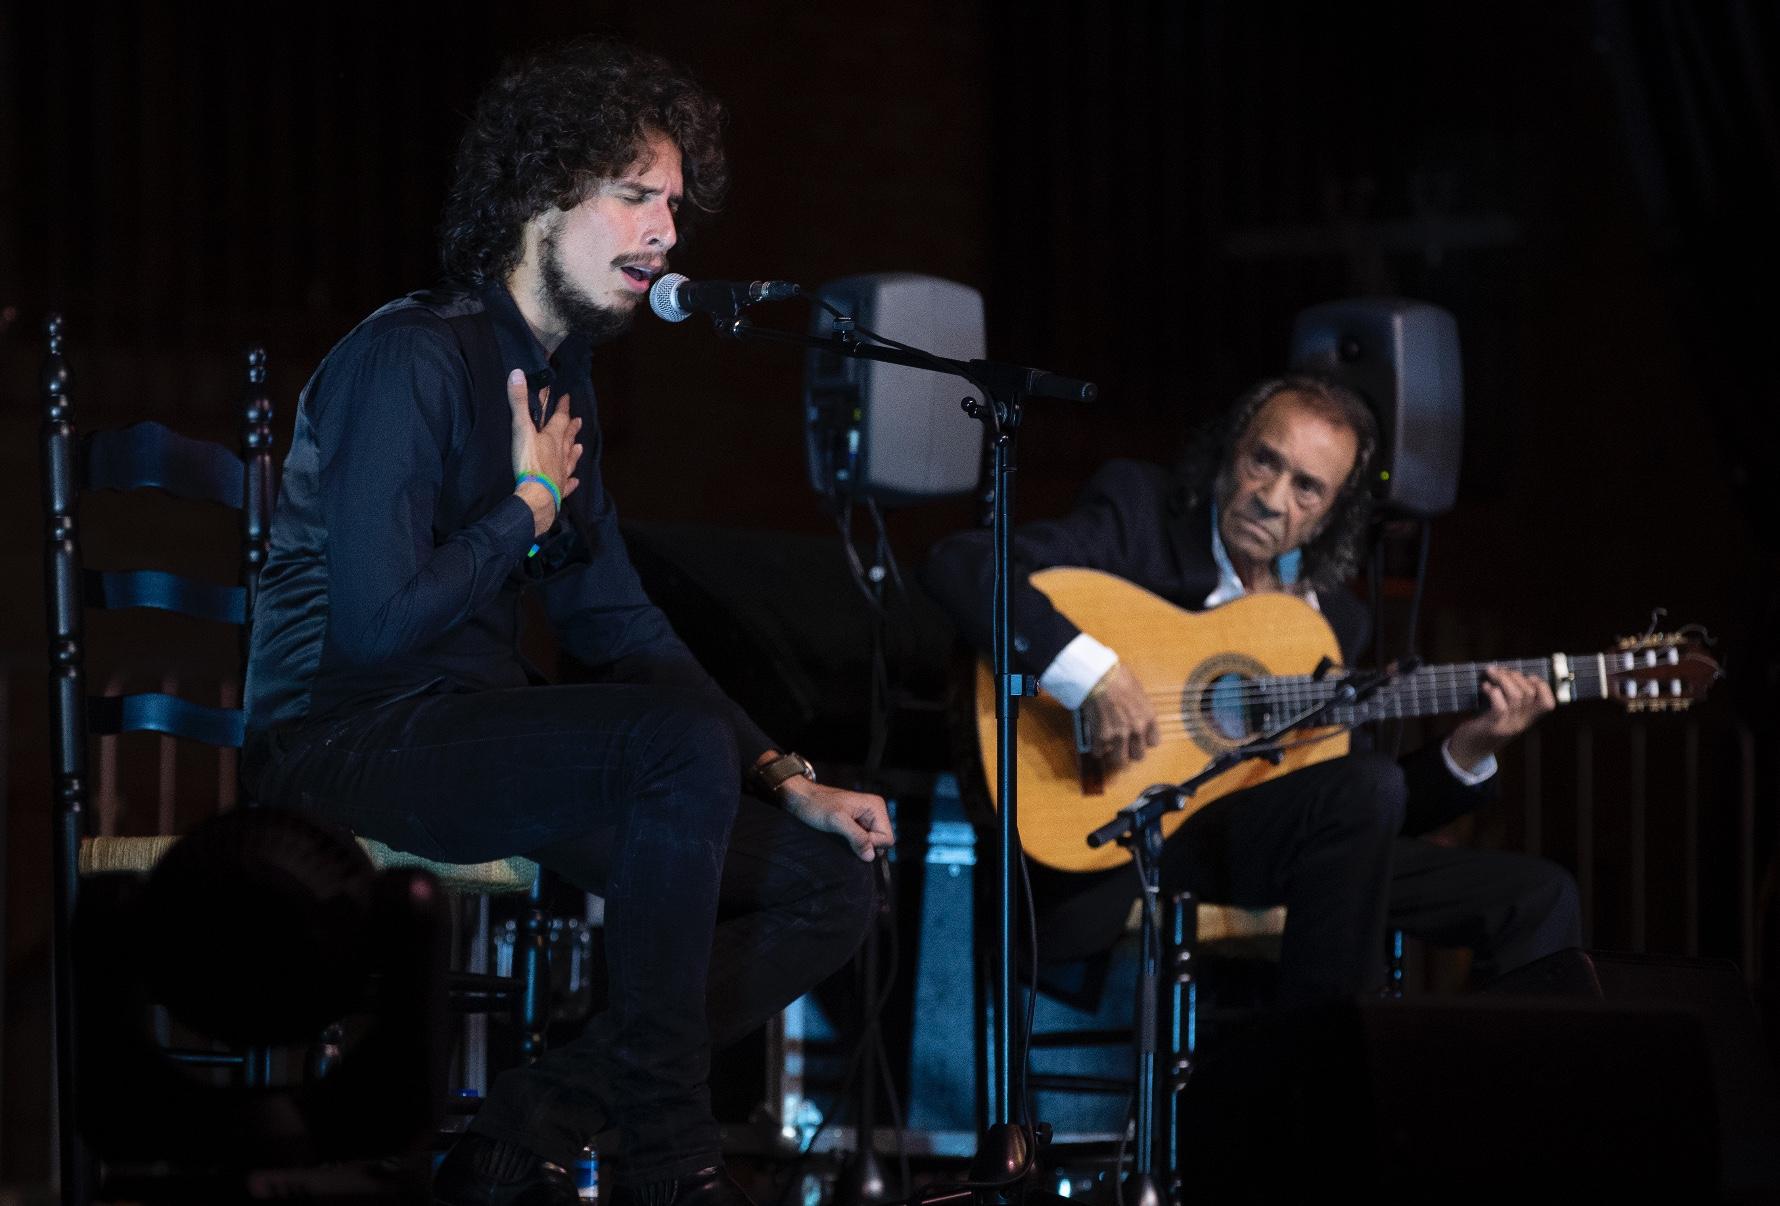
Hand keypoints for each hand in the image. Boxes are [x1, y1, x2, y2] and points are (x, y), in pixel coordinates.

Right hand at [507, 369, 583, 536]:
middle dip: (572, 427)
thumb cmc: (529, 463)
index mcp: (553, 438)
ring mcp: (562, 473)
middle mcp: (561, 454)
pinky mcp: (558, 490)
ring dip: (574, 452)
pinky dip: (571, 482)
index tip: (567, 398)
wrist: (536, 496)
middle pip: (568, 438)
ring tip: (579, 447)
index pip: (560, 418)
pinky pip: (567, 484)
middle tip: (579, 421)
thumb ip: (518, 403)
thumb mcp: (521, 429)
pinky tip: (575, 482)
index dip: (563, 407)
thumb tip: (517, 374)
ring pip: (570, 459)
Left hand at [778, 778, 894, 861]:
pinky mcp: (858, 825)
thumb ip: (856, 837)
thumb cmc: (817, 805)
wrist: (802, 799)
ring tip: (842, 836)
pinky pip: (864, 841)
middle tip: (846, 836)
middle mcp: (875, 812)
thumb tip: (871, 856)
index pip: (887, 838)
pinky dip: (854, 844)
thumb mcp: (836, 821)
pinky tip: (842, 837)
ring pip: (872, 843)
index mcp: (875, 807)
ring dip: (859, 845)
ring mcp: (867, 819)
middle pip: (882, 842)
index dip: (871, 843)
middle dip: (866, 845)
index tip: (852, 837)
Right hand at [1082, 661, 1159, 771]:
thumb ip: (1140, 709)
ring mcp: (1119, 735)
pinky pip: (1099, 753)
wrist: (1098, 677)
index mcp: (1149, 717)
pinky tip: (1094, 741)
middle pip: (1139, 756)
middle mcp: (1137, 730)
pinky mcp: (1102, 737)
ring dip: (1113, 755)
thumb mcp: (1138, 692)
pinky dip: (1096, 749)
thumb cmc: (1117, 677)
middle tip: (1122, 746)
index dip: (1144, 741)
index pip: (1154, 743)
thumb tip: (1134, 714)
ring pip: (1120, 760)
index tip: (1137, 738)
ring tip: (1107, 748)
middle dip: (1130, 752)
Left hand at [1447, 665, 1555, 770]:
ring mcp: (1508, 726)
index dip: (1542, 686)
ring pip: (1516, 696)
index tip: (1527, 676)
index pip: (1548, 703)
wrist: (1468, 750)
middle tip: (1499, 671)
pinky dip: (1493, 692)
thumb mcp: (1502, 713)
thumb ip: (1510, 699)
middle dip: (1515, 675)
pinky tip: (1485, 687)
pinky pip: (1500, 706)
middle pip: (1529, 693)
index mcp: (1527, 719)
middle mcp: (1521, 723)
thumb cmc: (1483, 724)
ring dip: (1503, 679)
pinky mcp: (1493, 727)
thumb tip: (1507, 672)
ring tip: (1490, 674)